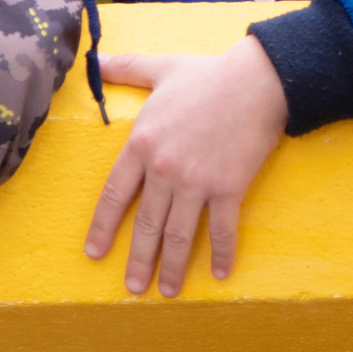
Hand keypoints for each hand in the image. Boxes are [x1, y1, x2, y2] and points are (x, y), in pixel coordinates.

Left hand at [84, 37, 288, 296]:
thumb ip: (126, 69)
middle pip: (145, 224)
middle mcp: (164, 168)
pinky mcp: (228, 187)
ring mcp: (196, 181)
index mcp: (141, 143)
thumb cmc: (208, 75)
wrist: (257, 80)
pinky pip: (222, 229)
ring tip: (167, 290)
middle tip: (133, 287)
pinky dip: (221, 253)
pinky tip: (220, 273)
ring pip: (178, 234)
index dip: (102, 227)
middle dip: (138, 260)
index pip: (113, 195)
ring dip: (172, 267)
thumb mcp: (161, 69)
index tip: (95, 253)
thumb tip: (97, 61)